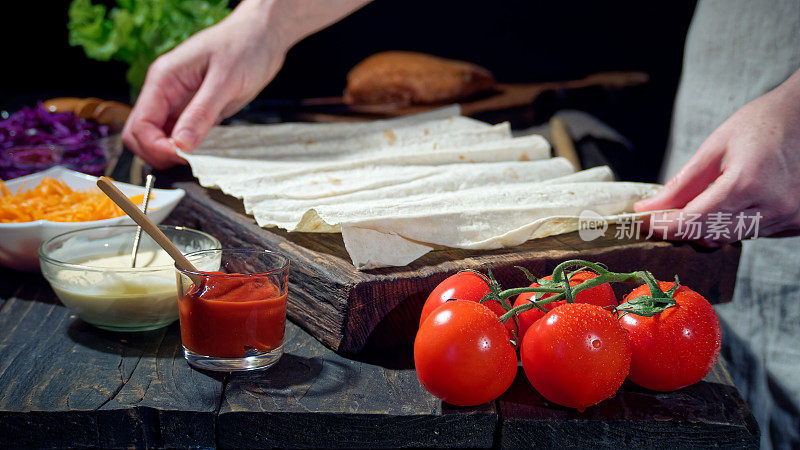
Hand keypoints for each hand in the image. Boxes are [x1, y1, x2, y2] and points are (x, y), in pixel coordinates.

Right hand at [122, 0, 286, 168]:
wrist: (263, 36)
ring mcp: (179, 102)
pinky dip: (189, 149)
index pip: (140, 124)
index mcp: (163, 79)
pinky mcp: (196, 111)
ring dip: (173, 153)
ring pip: (160, 138)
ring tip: (200, 158)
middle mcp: (166, 92)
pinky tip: (207, 151)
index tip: (181, 156)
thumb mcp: (225, 81)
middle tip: (188, 161)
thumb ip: (201, 113)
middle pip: (141, 134)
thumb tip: (181, 144)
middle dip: (158, 153)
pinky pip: (182, 136)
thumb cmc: (244, 46)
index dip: (156, 146)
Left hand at [634, 70, 799, 245]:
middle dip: (681, 228)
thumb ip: (681, 184)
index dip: (664, 225)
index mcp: (749, 182)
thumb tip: (649, 208)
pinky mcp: (798, 223)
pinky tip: (730, 204)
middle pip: (712, 234)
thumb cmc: (761, 124)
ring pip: (732, 237)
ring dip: (707, 227)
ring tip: (696, 203)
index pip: (695, 219)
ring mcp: (791, 217)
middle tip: (660, 215)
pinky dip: (733, 224)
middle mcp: (774, 206)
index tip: (642, 221)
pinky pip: (753, 234)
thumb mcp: (714, 147)